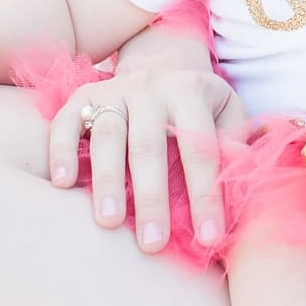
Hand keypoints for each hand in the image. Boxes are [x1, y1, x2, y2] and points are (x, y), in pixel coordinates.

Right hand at [46, 55, 250, 254]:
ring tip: (108, 222)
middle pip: (149, 145)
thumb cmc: (201, 106)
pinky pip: (66, 122)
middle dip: (151, 196)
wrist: (162, 62)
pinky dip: (60, 151)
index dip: (206, 195)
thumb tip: (245, 183)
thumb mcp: (228, 113)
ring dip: (108, 180)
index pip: (200, 149)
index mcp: (190, 90)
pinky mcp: (84, 96)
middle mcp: (150, 86)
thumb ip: (237, 144)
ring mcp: (114, 89)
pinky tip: (61, 184)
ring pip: (107, 134)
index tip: (208, 238)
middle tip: (152, 243)